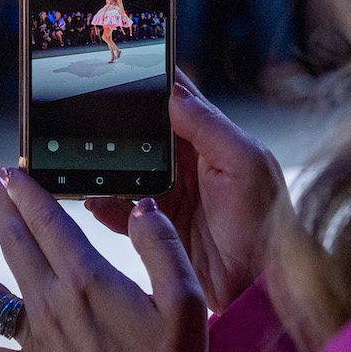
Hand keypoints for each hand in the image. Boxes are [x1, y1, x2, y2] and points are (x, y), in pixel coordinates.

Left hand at [0, 167, 207, 351]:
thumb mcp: (185, 302)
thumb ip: (161, 248)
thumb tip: (142, 208)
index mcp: (86, 280)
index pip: (46, 220)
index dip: (26, 190)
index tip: (12, 169)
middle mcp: (50, 303)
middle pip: (15, 242)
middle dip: (2, 206)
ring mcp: (35, 339)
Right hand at [87, 71, 287, 312]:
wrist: (263, 289)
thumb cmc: (269, 224)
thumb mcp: (246, 165)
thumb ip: (210, 126)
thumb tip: (174, 91)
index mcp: (212, 140)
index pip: (175, 98)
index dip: (150, 79)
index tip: (119, 62)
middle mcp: (187, 164)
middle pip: (142, 132)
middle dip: (116, 123)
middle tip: (87, 112)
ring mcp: (169, 195)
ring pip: (126, 169)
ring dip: (104, 165)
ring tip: (82, 158)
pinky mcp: (156, 228)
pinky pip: (121, 210)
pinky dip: (104, 204)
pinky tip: (92, 199)